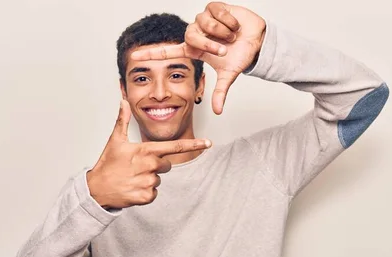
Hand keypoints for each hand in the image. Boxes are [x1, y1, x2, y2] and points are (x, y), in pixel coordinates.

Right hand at [86, 100, 211, 208]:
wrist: (97, 189)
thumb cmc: (107, 164)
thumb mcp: (115, 141)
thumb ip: (123, 120)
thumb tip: (123, 102)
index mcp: (146, 151)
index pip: (175, 146)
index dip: (194, 144)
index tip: (209, 143)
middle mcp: (150, 166)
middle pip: (167, 165)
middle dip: (156, 165)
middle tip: (137, 166)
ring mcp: (149, 182)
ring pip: (159, 179)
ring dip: (148, 179)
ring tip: (132, 178)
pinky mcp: (146, 197)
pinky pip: (154, 193)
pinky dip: (145, 192)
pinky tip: (133, 188)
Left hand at [130, 2, 265, 114]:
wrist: (257, 40)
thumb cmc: (240, 55)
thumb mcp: (228, 75)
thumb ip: (220, 92)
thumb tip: (218, 111)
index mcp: (194, 50)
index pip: (167, 52)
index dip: (151, 54)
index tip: (134, 56)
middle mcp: (195, 34)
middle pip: (190, 36)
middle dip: (210, 43)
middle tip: (224, 49)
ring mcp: (203, 20)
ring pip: (204, 23)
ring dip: (221, 32)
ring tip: (231, 36)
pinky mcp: (214, 7)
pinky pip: (216, 12)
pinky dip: (228, 20)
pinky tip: (234, 25)